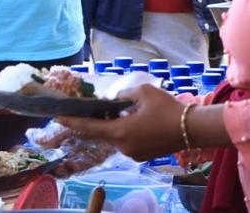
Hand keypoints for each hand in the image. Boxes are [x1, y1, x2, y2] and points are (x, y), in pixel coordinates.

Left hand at [55, 84, 185, 161]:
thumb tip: (115, 101)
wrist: (192, 129)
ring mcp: (133, 153)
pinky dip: (123, 131)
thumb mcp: (142, 93)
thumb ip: (123, 95)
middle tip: (85, 109)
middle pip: (101, 132)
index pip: (89, 127)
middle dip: (93, 121)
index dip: (72, 122)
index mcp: (121, 132)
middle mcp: (123, 147)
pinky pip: (126, 141)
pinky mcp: (142, 155)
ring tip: (114, 111)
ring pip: (115, 137)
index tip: (56, 117)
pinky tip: (130, 120)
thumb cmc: (167, 108)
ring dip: (112, 125)